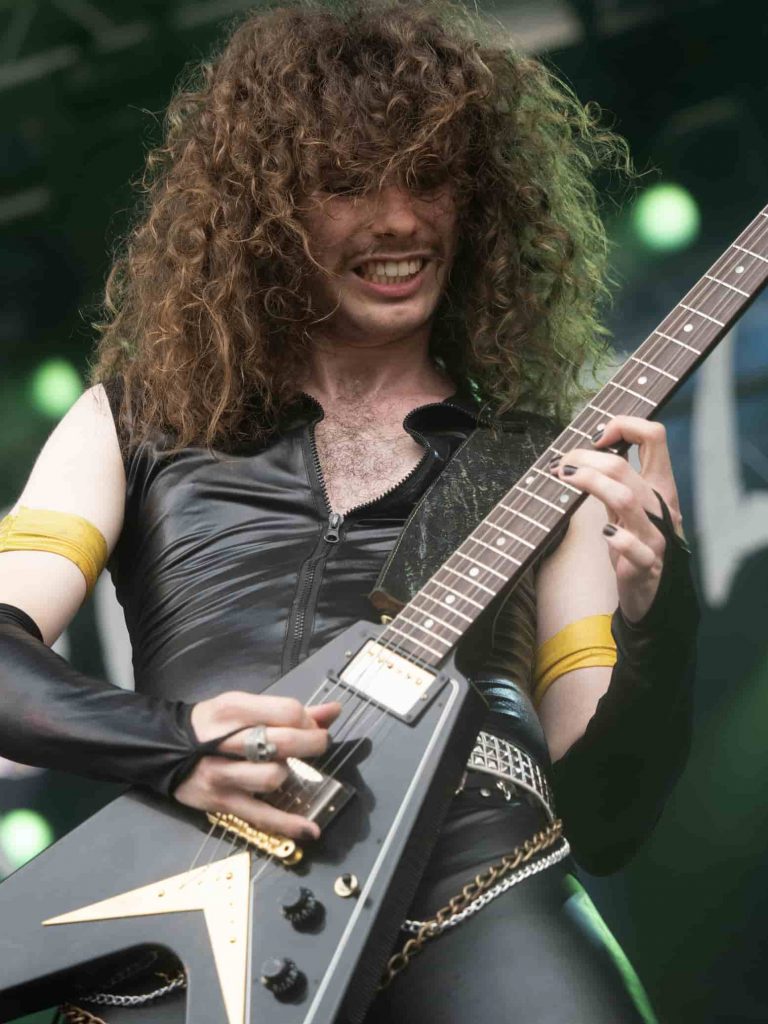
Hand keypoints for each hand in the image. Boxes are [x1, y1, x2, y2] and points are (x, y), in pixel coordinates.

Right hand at [173, 691, 341, 840]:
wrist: (161, 748)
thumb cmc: (210, 725)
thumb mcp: (243, 707)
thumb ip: (288, 711)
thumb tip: (333, 711)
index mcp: (234, 709)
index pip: (286, 711)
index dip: (308, 721)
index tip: (310, 727)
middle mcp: (226, 741)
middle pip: (284, 742)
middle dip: (312, 744)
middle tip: (316, 746)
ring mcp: (222, 775)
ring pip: (273, 777)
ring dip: (288, 774)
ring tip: (284, 769)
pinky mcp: (221, 803)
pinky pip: (261, 816)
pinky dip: (288, 824)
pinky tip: (311, 828)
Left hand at [549, 416, 683, 622]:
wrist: (652, 592)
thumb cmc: (636, 543)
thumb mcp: (627, 506)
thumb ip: (614, 480)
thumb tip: (582, 450)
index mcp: (659, 485)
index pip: (655, 437)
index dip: (625, 425)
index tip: (596, 437)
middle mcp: (660, 506)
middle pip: (624, 468)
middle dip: (585, 460)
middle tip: (561, 465)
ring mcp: (655, 535)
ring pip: (627, 500)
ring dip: (591, 485)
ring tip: (566, 480)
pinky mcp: (647, 565)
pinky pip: (636, 548)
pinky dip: (619, 538)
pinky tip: (604, 532)